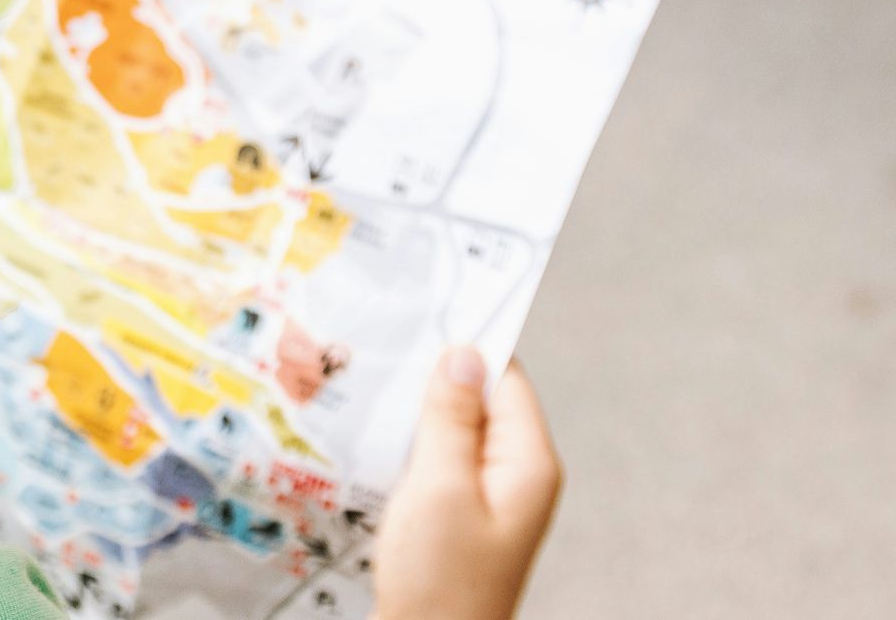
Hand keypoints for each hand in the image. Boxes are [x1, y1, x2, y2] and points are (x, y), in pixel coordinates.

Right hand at [370, 348, 561, 619]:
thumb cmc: (439, 583)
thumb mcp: (440, 488)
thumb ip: (451, 418)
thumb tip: (464, 354)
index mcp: (527, 463)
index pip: (506, 377)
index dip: (467, 344)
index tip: (422, 312)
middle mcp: (516, 476)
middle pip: (480, 401)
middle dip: (434, 377)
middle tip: (382, 349)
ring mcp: (488, 500)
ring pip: (454, 431)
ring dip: (416, 413)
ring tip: (368, 390)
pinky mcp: (460, 518)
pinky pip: (439, 463)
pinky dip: (410, 447)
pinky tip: (374, 441)